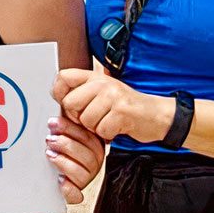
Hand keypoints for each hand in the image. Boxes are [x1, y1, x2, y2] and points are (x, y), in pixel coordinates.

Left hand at [46, 110, 104, 204]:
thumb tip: (56, 104)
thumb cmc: (60, 147)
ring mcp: (86, 179)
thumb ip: (64, 122)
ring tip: (49, 154)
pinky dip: (68, 189)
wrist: (54, 172)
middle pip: (87, 155)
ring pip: (81, 173)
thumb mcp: (65, 132)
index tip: (52, 123)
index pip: (87, 137)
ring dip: (64, 162)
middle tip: (49, 138)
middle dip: (66, 144)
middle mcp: (93, 163)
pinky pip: (76, 195)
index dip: (69, 129)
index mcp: (93, 146)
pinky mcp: (76, 194)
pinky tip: (59, 181)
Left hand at [53, 64, 172, 145]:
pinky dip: (108, 135)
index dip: (59, 93)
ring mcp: (113, 96)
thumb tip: (57, 95)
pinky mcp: (122, 112)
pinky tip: (116, 128)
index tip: (68, 105)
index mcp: (95, 77)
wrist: (156, 115)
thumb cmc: (125, 108)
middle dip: (78, 118)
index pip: (63, 77)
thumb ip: (83, 92)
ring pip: (85, 120)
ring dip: (95, 128)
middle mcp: (103, 83)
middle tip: (93, 119)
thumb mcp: (104, 93)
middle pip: (70, 103)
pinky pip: (101, 130)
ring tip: (107, 123)